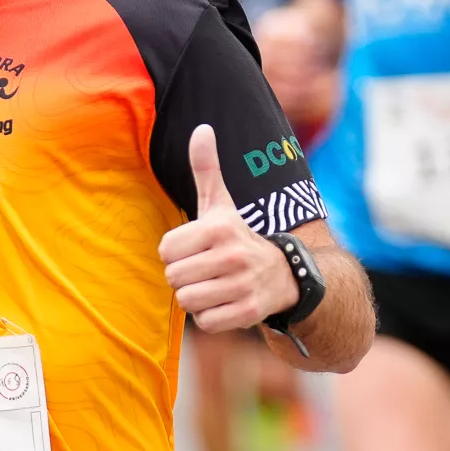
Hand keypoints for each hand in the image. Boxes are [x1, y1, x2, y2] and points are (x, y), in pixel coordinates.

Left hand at [158, 125, 298, 332]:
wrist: (284, 274)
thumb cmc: (238, 237)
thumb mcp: (221, 203)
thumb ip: (206, 168)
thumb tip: (202, 128)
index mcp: (219, 227)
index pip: (165, 250)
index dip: (176, 252)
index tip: (196, 249)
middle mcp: (232, 255)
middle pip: (173, 278)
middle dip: (184, 277)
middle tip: (205, 270)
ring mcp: (242, 285)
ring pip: (187, 301)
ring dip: (196, 297)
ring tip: (214, 285)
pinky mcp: (248, 312)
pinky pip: (205, 322)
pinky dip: (211, 316)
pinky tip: (225, 302)